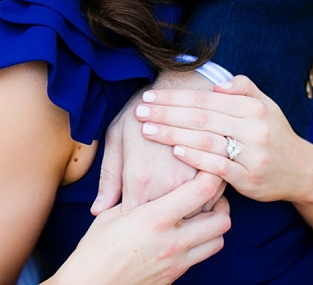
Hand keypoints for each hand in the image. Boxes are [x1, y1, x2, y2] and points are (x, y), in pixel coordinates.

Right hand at [48, 172, 229, 284]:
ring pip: (218, 241)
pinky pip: (200, 257)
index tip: (208, 167)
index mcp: (155, 218)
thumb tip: (148, 183)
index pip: (202, 192)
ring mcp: (177, 262)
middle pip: (221, 219)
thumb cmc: (95, 248)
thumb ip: (137, 198)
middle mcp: (173, 241)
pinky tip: (185, 233)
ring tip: (201, 214)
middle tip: (209, 193)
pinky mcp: (175, 276)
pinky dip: (201, 242)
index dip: (212, 175)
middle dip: (221, 203)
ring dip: (215, 225)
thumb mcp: (113, 215)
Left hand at [93, 87, 199, 213]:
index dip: (128, 218)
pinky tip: (187, 197)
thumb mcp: (116, 139)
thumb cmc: (140, 113)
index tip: (126, 211)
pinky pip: (209, 205)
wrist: (178, 90)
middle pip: (162, 223)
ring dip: (178, 215)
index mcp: (140, 180)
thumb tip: (99, 212)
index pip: (133, 218)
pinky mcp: (213, 176)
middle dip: (153, 221)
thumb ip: (108, 179)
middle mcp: (168, 186)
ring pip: (188, 218)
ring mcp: (193, 183)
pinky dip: (199, 205)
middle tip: (146, 210)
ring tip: (167, 203)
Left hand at [133, 75, 312, 202]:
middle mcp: (254, 129)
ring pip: (206, 141)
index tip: (149, 96)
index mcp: (253, 107)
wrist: (302, 171)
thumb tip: (216, 84)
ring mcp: (253, 155)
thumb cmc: (273, 133)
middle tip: (140, 110)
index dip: (175, 97)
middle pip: (201, 118)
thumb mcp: (265, 104)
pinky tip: (175, 151)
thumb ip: (242, 88)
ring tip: (147, 130)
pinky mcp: (250, 179)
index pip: (205, 100)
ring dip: (173, 134)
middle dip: (166, 113)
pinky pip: (218, 167)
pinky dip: (195, 159)